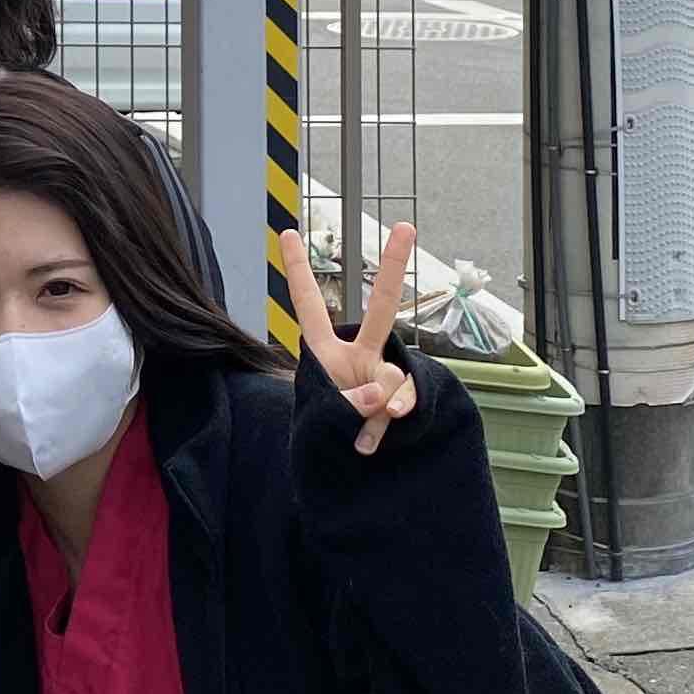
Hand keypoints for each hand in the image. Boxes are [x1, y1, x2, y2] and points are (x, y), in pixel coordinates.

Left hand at [283, 223, 418, 458]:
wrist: (354, 468)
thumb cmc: (330, 432)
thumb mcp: (324, 415)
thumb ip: (348, 403)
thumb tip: (381, 394)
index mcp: (326, 350)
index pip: (308, 304)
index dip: (298, 269)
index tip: (287, 231)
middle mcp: (360, 353)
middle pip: (382, 307)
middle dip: (394, 266)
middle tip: (405, 225)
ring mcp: (387, 374)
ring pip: (390, 378)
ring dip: (372, 411)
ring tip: (358, 435)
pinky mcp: (406, 397)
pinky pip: (404, 403)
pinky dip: (387, 425)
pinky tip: (376, 438)